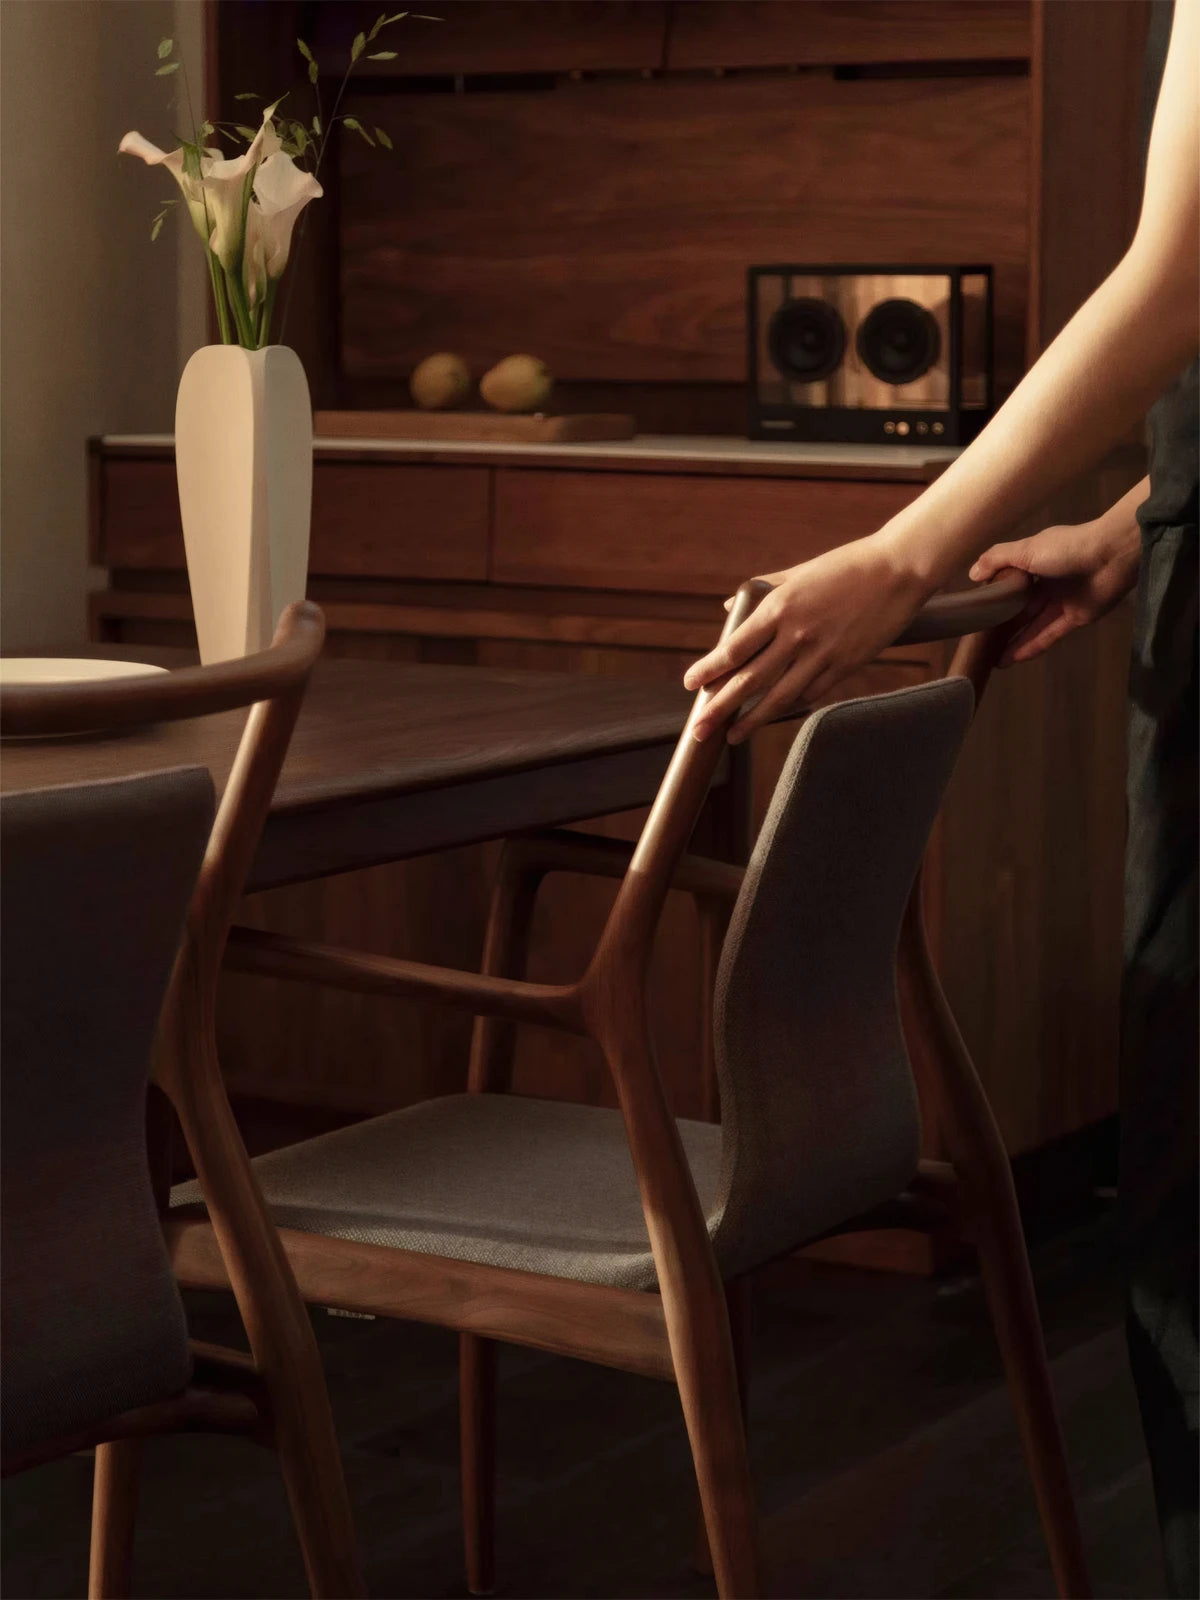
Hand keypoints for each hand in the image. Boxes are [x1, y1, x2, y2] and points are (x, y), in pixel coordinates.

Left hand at [683, 531, 931, 742]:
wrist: (900, 571)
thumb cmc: (847, 566)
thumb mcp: (799, 572)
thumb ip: (761, 590)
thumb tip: (729, 606)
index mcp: (780, 606)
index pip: (734, 648)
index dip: (710, 670)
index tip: (690, 684)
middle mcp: (796, 634)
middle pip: (749, 680)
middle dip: (719, 707)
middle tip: (698, 729)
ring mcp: (822, 654)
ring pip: (779, 697)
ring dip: (751, 720)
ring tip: (731, 736)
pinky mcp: (846, 666)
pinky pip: (810, 694)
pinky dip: (789, 708)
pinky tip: (773, 717)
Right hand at [969, 512, 1140, 665]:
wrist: (1111, 555)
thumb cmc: (1066, 548)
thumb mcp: (1025, 549)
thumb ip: (997, 559)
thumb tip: (972, 575)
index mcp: (1035, 561)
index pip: (1010, 581)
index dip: (994, 595)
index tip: (975, 610)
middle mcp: (1047, 582)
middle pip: (1021, 607)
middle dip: (1003, 624)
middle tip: (981, 641)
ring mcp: (1062, 601)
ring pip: (1033, 624)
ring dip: (1015, 641)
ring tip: (993, 658)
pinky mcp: (1076, 617)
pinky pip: (1050, 633)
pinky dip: (1033, 645)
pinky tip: (1015, 658)